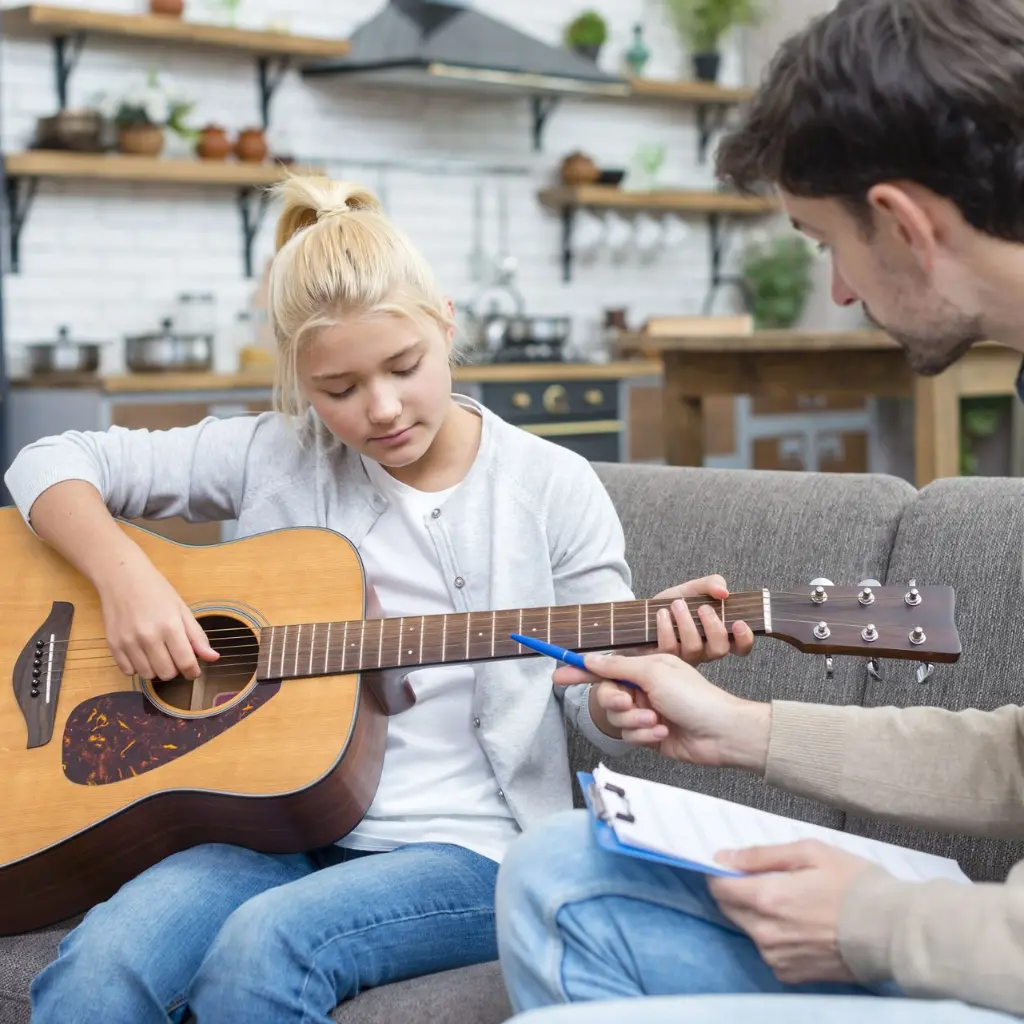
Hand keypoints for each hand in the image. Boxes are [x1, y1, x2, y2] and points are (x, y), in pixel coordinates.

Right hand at [96, 553, 218, 680]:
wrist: (122, 577)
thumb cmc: (157, 591)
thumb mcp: (182, 609)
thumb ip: (197, 636)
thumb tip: (213, 658)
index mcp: (170, 627)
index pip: (186, 662)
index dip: (193, 671)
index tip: (193, 671)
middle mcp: (149, 637)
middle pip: (167, 673)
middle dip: (175, 670)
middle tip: (174, 657)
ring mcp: (129, 642)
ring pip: (147, 675)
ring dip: (156, 670)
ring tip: (158, 655)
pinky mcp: (113, 645)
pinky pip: (128, 671)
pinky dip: (137, 668)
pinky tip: (141, 654)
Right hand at [567, 649, 770, 769]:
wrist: (720, 732)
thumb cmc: (695, 697)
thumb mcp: (654, 672)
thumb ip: (617, 666)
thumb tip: (590, 660)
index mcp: (643, 667)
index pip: (603, 668)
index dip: (578, 671)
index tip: (557, 674)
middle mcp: (642, 688)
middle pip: (605, 696)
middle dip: (616, 702)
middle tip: (630, 703)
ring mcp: (645, 712)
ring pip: (616, 719)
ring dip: (635, 721)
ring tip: (656, 719)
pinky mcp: (648, 735)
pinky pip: (629, 736)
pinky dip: (644, 735)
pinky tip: (662, 732)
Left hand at [652, 575, 754, 663]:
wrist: (646, 610)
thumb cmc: (676, 602)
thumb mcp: (694, 588)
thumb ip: (712, 584)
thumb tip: (724, 592)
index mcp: (718, 635)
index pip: (740, 647)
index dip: (744, 639)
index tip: (739, 623)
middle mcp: (705, 650)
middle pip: (719, 650)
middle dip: (713, 627)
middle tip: (703, 608)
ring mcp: (685, 657)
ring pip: (693, 649)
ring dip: (686, 623)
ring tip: (677, 604)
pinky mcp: (664, 659)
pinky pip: (669, 649)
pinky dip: (666, 628)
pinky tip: (661, 614)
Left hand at [708, 840, 873, 984]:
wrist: (894, 933)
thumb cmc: (856, 885)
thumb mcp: (810, 853)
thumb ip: (761, 856)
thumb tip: (724, 857)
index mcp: (767, 899)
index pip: (719, 887)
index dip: (721, 872)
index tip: (733, 864)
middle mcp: (765, 933)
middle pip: (729, 908)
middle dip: (738, 890)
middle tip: (768, 878)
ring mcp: (778, 957)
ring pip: (748, 929)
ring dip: (757, 913)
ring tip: (793, 902)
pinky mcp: (792, 974)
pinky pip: (768, 950)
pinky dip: (774, 935)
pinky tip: (801, 924)